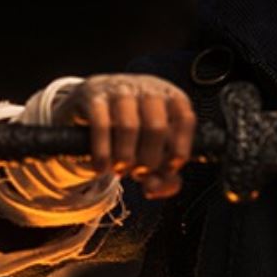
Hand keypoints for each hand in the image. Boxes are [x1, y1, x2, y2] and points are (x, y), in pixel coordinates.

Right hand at [53, 74, 196, 198]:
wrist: (91, 103)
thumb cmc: (132, 127)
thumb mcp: (153, 147)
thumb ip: (163, 174)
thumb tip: (155, 188)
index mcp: (170, 96)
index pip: (185, 120)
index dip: (180, 149)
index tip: (169, 168)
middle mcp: (148, 88)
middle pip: (157, 127)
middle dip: (149, 160)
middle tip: (138, 173)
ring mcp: (120, 89)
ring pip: (129, 126)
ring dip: (125, 157)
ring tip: (120, 170)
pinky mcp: (94, 96)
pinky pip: (101, 126)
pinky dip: (103, 153)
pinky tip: (101, 167)